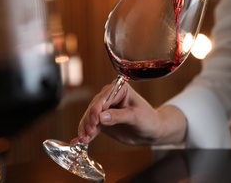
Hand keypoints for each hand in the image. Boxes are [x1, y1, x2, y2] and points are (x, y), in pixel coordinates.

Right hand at [70, 80, 186, 145]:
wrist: (151, 132)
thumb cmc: (148, 120)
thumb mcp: (136, 117)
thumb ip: (119, 116)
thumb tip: (101, 117)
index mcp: (120, 88)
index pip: (104, 98)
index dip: (97, 110)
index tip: (94, 121)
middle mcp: (110, 96)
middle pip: (94, 107)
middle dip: (89, 121)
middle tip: (87, 133)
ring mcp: (104, 108)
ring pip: (90, 117)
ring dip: (85, 128)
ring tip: (83, 140)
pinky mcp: (101, 120)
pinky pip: (91, 126)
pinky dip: (85, 133)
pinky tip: (79, 141)